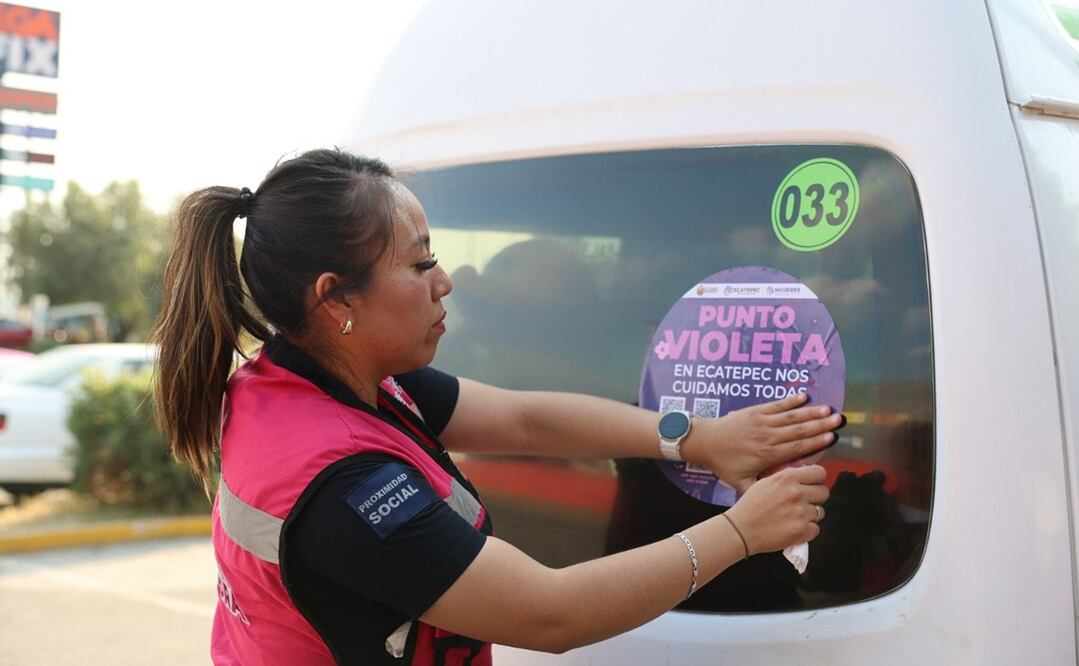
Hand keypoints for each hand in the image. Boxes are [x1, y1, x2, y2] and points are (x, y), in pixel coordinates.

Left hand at [681, 393, 842, 492]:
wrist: (705, 441)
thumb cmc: (723, 464)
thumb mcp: (740, 484)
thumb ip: (760, 491)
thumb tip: (781, 498)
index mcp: (768, 455)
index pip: (798, 447)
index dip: (817, 442)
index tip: (833, 437)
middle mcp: (768, 436)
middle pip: (799, 430)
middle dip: (820, 425)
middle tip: (839, 420)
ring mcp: (762, 421)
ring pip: (791, 416)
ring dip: (811, 412)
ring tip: (828, 409)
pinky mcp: (754, 411)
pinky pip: (776, 405)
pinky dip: (790, 400)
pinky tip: (804, 396)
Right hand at [724, 465, 829, 554]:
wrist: (740, 530)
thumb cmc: (750, 506)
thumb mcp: (766, 482)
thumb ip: (787, 478)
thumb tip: (806, 478)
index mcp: (787, 478)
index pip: (820, 473)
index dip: (817, 480)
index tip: (812, 485)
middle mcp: (796, 493)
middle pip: (824, 492)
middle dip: (815, 498)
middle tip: (803, 503)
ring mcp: (800, 512)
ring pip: (820, 512)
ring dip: (810, 515)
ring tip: (794, 517)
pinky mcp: (802, 530)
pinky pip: (815, 529)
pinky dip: (806, 531)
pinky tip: (792, 528)